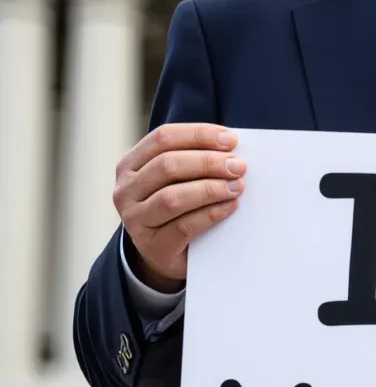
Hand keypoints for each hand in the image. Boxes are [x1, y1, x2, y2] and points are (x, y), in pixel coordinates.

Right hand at [113, 123, 245, 291]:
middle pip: (167, 166)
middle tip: (239, 166)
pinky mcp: (152, 246)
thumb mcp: (180, 178)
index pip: (163, 138)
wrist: (165, 251)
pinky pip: (183, 226)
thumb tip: (233, 150)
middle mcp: (126, 190)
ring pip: (172, 197)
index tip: (231, 140)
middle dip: (209, 162)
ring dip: (211, 189)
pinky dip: (211, 213)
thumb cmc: (180, 203)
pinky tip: (230, 206)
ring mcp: (135, 220)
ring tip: (238, 186)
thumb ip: (197, 159)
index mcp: (130, 164)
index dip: (199, 135)